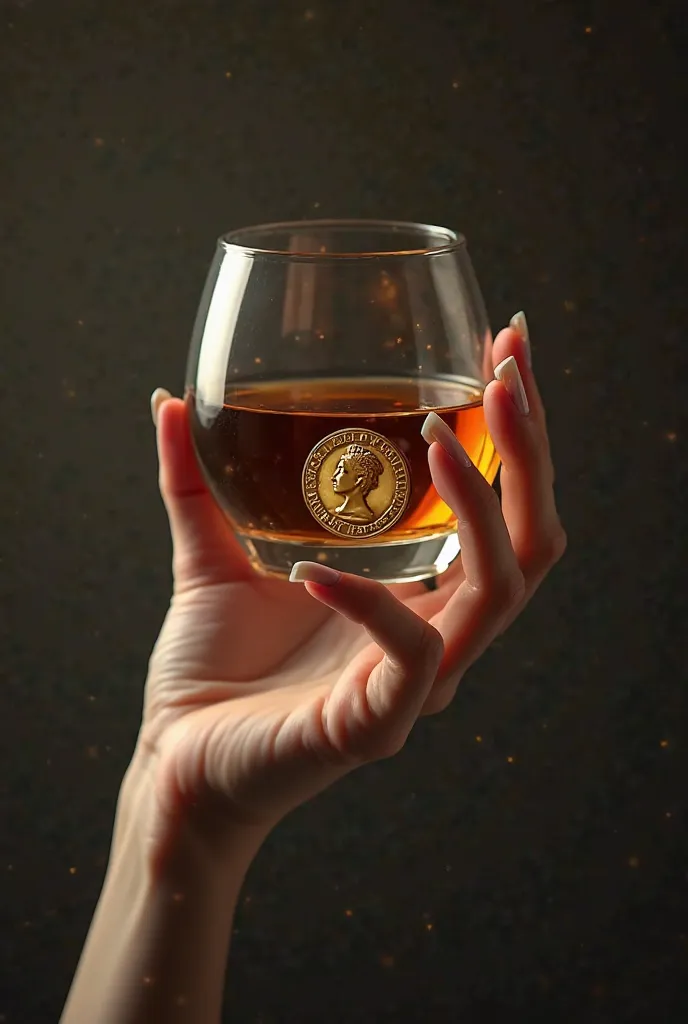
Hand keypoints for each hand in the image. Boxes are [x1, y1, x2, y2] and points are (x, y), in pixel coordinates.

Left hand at [139, 316, 564, 847]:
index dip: (516, 432)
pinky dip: (366, 601)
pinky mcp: (381, 724)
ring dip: (479, 505)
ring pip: (498, 590)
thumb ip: (194, 481)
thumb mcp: (208, 557)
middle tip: (504, 371)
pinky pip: (408, 654)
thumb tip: (169, 397)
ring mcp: (418, 683)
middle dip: (529, 449)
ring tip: (437, 437)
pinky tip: (309, 572)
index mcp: (416, 593)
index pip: (502, 509)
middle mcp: (437, 633)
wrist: (175, 763)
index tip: (506, 350)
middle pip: (532, 540)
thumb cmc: (211, 669)